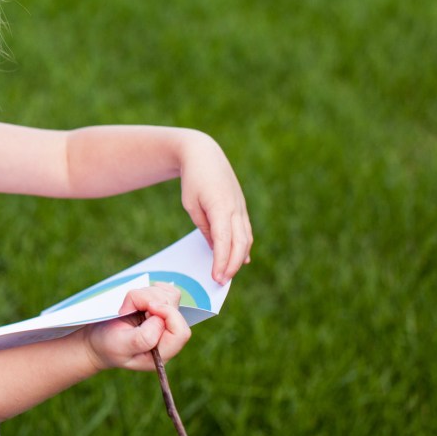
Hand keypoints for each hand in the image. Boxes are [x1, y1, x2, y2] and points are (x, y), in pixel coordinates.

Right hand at [82, 283, 191, 372]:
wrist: (97, 340)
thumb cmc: (107, 345)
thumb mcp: (121, 345)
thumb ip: (143, 338)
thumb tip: (160, 319)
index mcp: (161, 353)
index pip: (180, 332)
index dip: (168, 314)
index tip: (148, 307)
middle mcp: (166, 337)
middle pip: (174, 308)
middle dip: (150, 300)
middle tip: (128, 308)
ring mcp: (164, 321)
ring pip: (169, 296)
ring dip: (146, 294)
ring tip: (128, 306)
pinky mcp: (158, 309)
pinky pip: (165, 291)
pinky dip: (151, 289)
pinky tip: (138, 299)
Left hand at [179, 131, 252, 283]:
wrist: (204, 153)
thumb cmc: (193, 179)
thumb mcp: (191, 204)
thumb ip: (204, 226)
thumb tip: (216, 247)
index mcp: (221, 206)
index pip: (224, 241)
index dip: (222, 261)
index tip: (217, 277)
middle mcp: (235, 208)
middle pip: (239, 243)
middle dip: (232, 265)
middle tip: (221, 281)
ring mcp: (240, 207)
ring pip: (246, 238)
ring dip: (239, 258)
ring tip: (229, 274)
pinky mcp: (241, 206)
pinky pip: (245, 230)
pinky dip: (244, 246)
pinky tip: (243, 259)